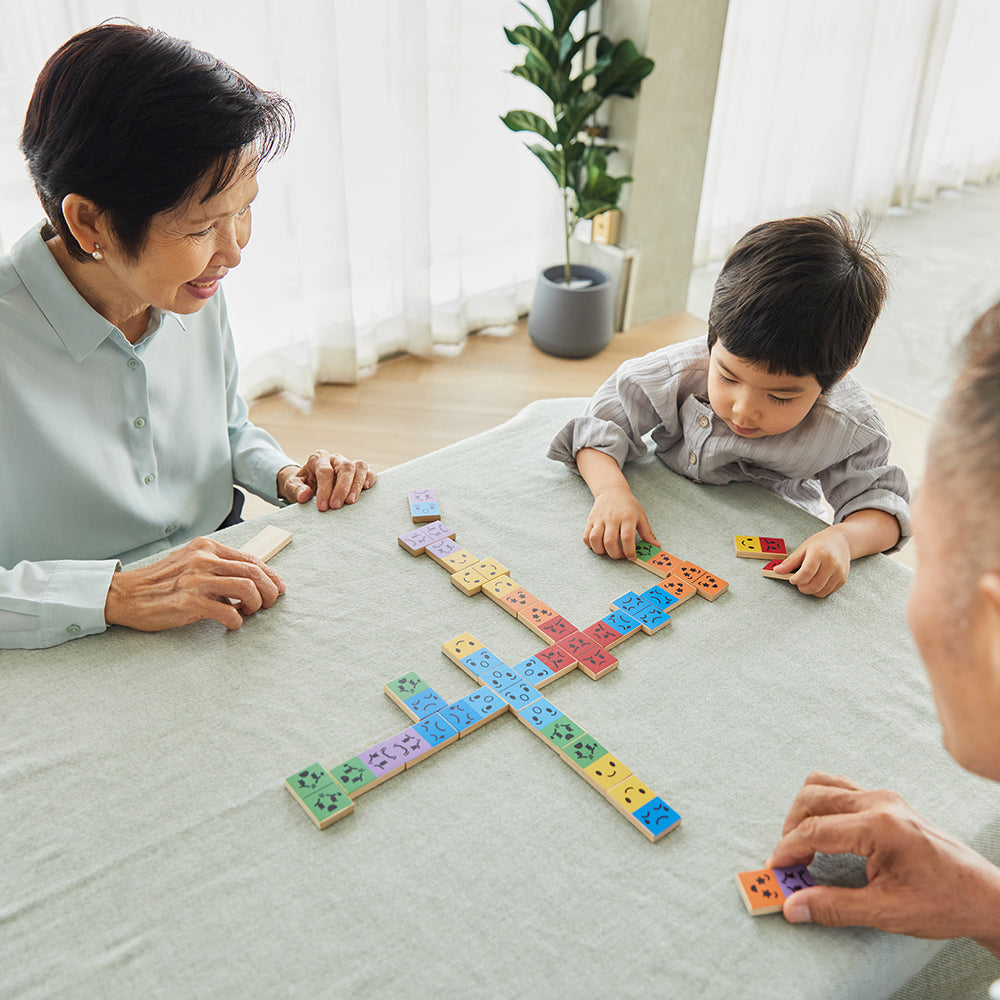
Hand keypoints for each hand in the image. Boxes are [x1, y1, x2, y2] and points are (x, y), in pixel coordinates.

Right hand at [104, 537, 285, 631]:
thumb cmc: (160, 582)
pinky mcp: (189, 603)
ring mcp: (196, 581)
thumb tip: (249, 578)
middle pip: (253, 571)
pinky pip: (227, 612)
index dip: (270, 574)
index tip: (278, 586)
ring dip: (256, 603)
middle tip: (271, 602)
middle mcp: (203, 560)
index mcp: (206, 547)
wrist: (125, 595)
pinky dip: (237, 620)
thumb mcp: (189, 562)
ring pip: (246, 588)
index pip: (249, 558)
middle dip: (269, 589)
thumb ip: (216, 565)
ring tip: (251, 612)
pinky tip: (232, 623)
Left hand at [278, 451, 376, 511]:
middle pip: (345, 467)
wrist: (310, 483)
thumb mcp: (292, 486)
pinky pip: (369, 470)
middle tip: (336, 506)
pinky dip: (370, 478)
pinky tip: (366, 489)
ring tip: (351, 501)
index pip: (325, 471)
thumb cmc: (302, 485)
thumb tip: (304, 495)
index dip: (325, 489)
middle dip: (342, 488)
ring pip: (359, 467)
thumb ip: (296, 490)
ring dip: (357, 485)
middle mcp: (335, 458)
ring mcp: (349, 463)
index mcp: (318, 458)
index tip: (323, 506)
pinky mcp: (359, 471)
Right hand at [583, 483, 658, 559]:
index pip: (627, 538)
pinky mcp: (590, 521)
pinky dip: (591, 545)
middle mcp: (612, 518)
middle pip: (610, 541)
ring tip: (609, 551)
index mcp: (627, 517)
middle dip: (615, 554)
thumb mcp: (641, 516)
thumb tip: (657, 546)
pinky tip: (599, 546)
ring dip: (602, 551)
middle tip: (621, 556)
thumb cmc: (628, 505)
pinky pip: (586, 537)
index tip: (632, 557)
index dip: (629, 551)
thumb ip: (647, 533)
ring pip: (595, 540)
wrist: (612, 491)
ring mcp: (599, 519)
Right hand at [766, 772, 999, 953]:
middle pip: (813, 798)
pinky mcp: (888, 801)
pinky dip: (822, 806)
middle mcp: (879, 802)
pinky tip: (825, 834)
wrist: (984, 896)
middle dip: (791, 828)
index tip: (776, 870)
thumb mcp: (886, 912)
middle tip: (788, 861)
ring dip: (805, 812)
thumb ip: (834, 906)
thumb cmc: (944, 902)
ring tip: (802, 845)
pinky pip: (841, 789)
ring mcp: (885, 797)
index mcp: (879, 826)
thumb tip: (794, 906)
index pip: (815, 830)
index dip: (788, 850)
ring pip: (824, 785)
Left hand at [772, 524, 850, 596]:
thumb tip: (776, 571)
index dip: (796, 579)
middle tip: (798, 582)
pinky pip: (828, 591)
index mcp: (820, 553)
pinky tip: (816, 581)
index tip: (791, 579)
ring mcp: (839, 572)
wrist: (841, 541)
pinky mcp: (843, 579)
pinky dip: (819, 590)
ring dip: (810, 590)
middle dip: (802, 587)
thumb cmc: (820, 543)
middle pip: (814, 585)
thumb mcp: (803, 548)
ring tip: (807, 581)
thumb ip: (790, 562)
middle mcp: (832, 563)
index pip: (806, 573)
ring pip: (821, 591)